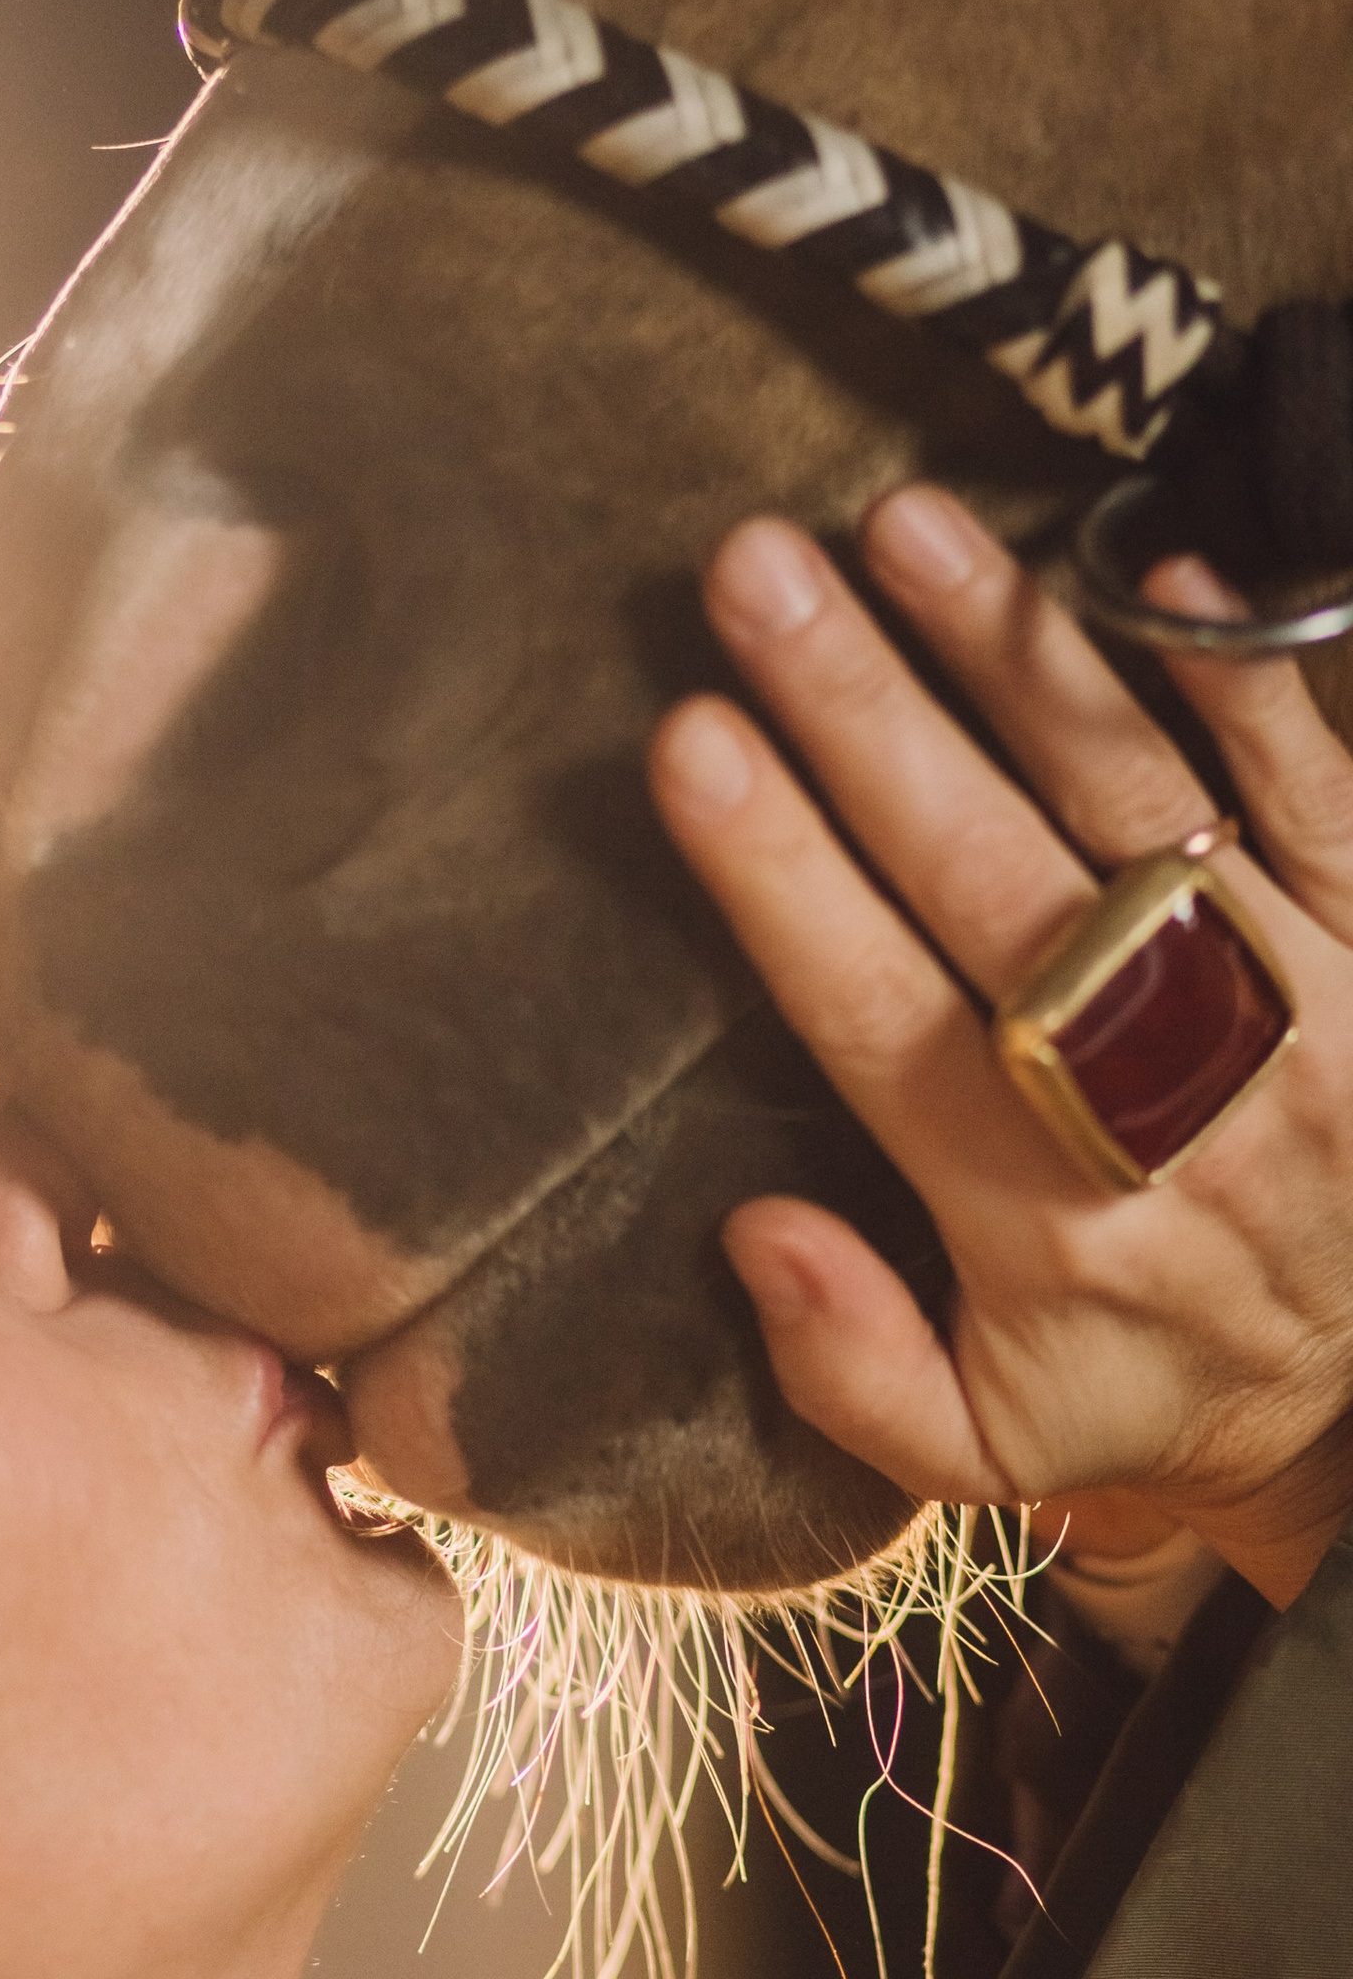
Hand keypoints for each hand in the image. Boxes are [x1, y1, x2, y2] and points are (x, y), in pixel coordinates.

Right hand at [649, 485, 1352, 1606]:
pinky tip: (1154, 562)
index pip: (881, 1016)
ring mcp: (1290, 1007)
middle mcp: (1165, 1104)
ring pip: (1136, 801)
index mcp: (1042, 1222)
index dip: (782, 876)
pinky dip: (1241, 675)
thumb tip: (750, 1227)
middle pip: (988, 877)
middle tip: (755, 574)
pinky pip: (1317, 787)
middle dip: (862, 714)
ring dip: (1011, 650)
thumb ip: (850, 1366)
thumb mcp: (986, 1450)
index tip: (689, 746)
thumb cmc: (1152, 1391)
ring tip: (902, 528)